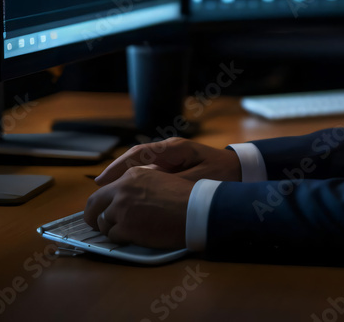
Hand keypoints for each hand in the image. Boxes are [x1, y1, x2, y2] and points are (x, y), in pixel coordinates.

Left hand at [84, 167, 193, 248]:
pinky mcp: (126, 228)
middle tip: (96, 224)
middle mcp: (122, 189)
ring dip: (112, 229)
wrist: (196, 211)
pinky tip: (134, 237)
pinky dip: (121, 239)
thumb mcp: (157, 180)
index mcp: (131, 176)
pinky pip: (114, 237)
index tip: (101, 210)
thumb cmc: (183, 198)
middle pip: (94, 205)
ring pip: (104, 223)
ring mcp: (122, 209)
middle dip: (92, 216)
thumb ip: (137, 186)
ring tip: (126, 232)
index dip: (100, 203)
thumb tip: (120, 198)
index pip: (104, 189)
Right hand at [94, 137, 240, 185]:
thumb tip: (148, 191)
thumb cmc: (225, 175)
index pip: (139, 153)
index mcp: (174, 149)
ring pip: (142, 165)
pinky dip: (139, 182)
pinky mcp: (177, 167)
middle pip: (136, 158)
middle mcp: (170, 151)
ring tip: (107, 192)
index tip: (101, 180)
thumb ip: (174, 185)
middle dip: (116, 172)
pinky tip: (130, 194)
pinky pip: (152, 173)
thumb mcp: (200, 181)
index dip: (117, 166)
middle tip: (98, 188)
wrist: (245, 170)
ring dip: (125, 177)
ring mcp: (173, 158)